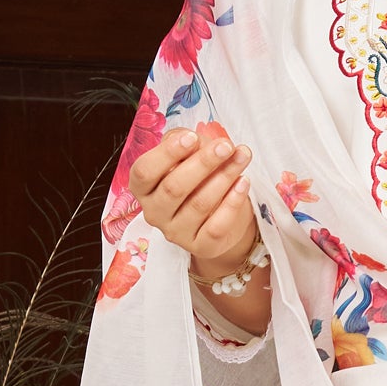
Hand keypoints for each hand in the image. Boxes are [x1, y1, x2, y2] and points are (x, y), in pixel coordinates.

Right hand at [128, 121, 258, 277]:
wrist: (219, 217)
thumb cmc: (198, 179)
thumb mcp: (187, 155)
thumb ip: (184, 143)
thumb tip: (193, 140)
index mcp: (143, 188)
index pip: (144, 171)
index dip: (166, 154)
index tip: (192, 138)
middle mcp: (154, 212)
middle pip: (174, 187)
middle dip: (203, 163)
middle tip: (225, 146)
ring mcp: (175, 233)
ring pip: (199, 204)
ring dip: (224, 177)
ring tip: (241, 157)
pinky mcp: (200, 247)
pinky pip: (216, 226)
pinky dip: (232, 203)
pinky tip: (243, 183)